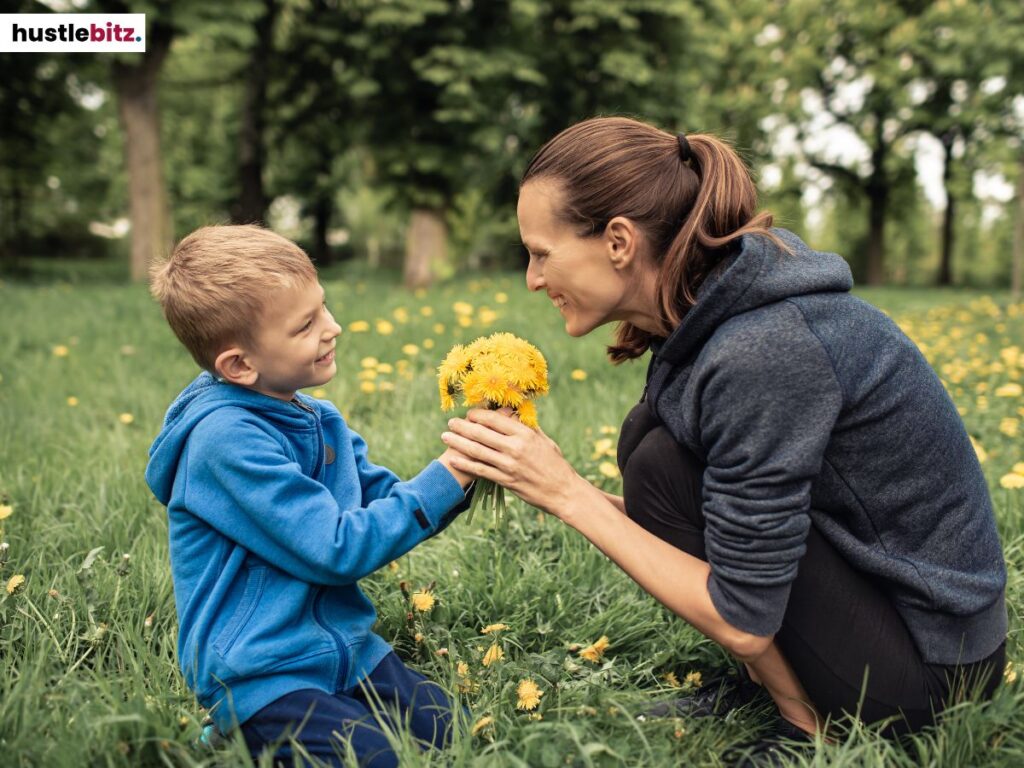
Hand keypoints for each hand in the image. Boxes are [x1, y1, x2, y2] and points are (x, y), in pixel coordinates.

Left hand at [441, 408, 580, 515]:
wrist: (563, 491)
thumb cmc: (556, 464)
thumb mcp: (545, 440)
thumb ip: (528, 428)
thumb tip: (514, 416)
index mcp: (525, 434)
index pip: (495, 419)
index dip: (478, 415)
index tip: (469, 413)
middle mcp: (515, 447)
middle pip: (481, 433)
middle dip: (462, 427)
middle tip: (450, 423)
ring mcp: (509, 465)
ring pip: (477, 451)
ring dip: (458, 443)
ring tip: (445, 437)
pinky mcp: (506, 481)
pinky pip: (480, 470)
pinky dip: (465, 464)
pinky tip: (453, 459)